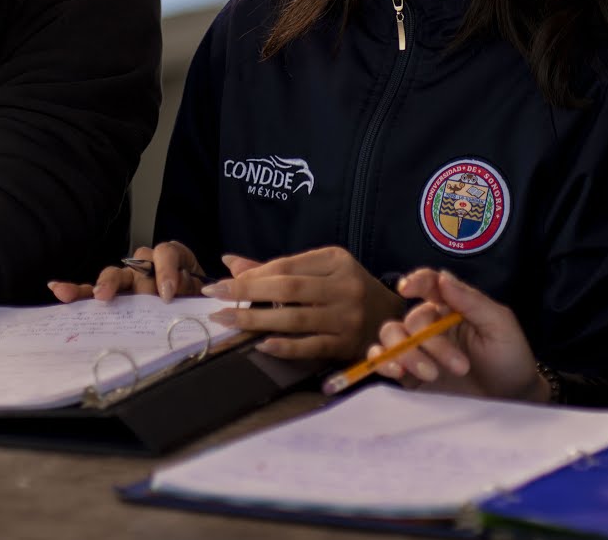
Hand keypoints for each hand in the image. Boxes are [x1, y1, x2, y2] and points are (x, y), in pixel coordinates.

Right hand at [48, 240, 206, 302]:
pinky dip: (77, 291)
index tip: (168, 293)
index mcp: (174, 260)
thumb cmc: (197, 300)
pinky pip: (93, 292)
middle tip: (118, 295)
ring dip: (103, 285)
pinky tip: (58, 289)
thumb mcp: (201, 294)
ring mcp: (130, 278)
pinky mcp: (116, 295)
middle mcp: (149, 265)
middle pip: (135, 263)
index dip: (166, 270)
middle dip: (129, 279)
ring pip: (114, 274)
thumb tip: (178, 288)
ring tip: (98, 297)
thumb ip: (193, 290)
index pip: (168, 252)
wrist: (196, 310)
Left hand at [200, 247, 405, 360]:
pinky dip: (285, 346)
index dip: (253, 274)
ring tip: (226, 320)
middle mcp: (345, 285)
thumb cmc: (347, 289)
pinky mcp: (347, 343)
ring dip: (256, 319)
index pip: (287, 265)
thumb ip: (276, 267)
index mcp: (336, 260)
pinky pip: (311, 346)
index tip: (223, 283)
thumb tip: (229, 262)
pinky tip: (261, 344)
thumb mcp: (320, 270)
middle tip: (215, 297)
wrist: (393, 318)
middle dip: (247, 292)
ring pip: (296, 318)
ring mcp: (347, 316)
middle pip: (289, 289)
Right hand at [368, 268, 545, 400]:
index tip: (408, 288)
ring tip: (431, 374)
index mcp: (453, 307)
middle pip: (412, 318)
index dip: (415, 281)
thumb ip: (472, 301)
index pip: (428, 284)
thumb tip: (443, 277)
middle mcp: (432, 325)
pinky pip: (383, 360)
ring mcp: (419, 349)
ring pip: (392, 336)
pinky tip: (395, 370)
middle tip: (460, 366)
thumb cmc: (510, 358)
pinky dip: (381, 360)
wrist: (511, 401)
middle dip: (430, 341)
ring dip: (405, 351)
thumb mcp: (499, 325)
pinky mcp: (410, 374)